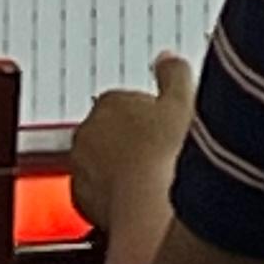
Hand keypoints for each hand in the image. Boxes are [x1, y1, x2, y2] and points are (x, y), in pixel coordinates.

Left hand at [69, 52, 195, 232]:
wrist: (148, 204)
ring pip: (103, 163)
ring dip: (122, 168)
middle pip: (111, 132)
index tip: (166, 125)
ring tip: (152, 178)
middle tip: (161, 151)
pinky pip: (98, 193)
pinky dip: (115, 195)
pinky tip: (140, 198)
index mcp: (109, 102)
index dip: (150, 115)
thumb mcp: (183, 100)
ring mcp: (81, 168)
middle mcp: (86, 133)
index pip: (126, 102)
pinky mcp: (81, 200)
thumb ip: (173, 73)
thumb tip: (168, 59)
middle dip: (132, 140)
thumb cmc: (165, 152)